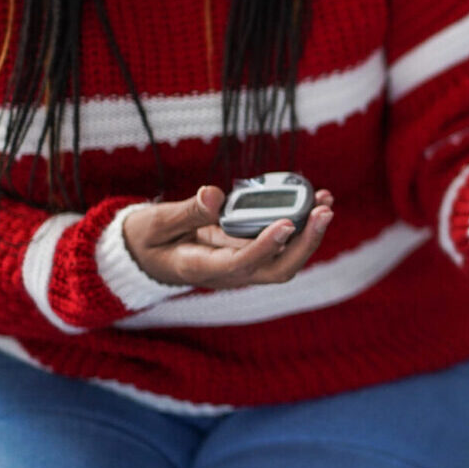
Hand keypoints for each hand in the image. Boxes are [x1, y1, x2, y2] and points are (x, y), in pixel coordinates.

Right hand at [123, 186, 334, 289]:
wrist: (143, 257)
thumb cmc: (146, 240)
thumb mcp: (155, 224)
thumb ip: (186, 212)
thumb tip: (214, 194)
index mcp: (201, 268)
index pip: (241, 264)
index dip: (266, 246)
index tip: (286, 224)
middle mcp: (229, 273)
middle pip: (277, 270)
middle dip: (305, 243)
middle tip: (324, 210)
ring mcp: (242, 266)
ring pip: (284, 259)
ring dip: (309, 233)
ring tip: (325, 200)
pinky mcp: (249, 253)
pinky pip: (280, 244)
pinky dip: (300, 224)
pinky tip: (313, 200)